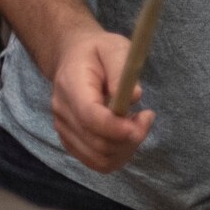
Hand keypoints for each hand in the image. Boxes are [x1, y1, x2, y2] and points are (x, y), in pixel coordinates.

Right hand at [48, 29, 155, 172]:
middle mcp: (63, 112)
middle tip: (147, 116)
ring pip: (99, 159)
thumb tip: (134, 96)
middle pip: (97, 143)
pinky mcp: (71, 142)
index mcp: (71, 86)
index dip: (116, 127)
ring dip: (126, 147)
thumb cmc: (97, 52)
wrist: (72, 58)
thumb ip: (121, 70)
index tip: (142, 122)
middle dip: (129, 137)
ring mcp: (64, 130)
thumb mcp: (113, 48)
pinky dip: (117, 154)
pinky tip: (126, 132)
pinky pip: (96, 161)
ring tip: (137, 123)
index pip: (90, 116)